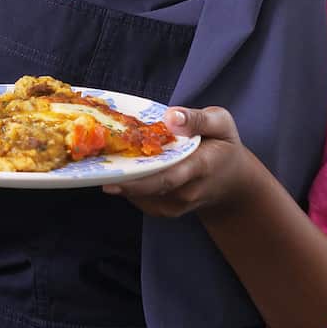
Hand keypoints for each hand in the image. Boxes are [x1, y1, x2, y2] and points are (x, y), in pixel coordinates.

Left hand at [101, 106, 271, 219]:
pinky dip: (125, 184)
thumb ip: (198, 119)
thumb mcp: (221, 123)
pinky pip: (139, 198)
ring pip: (139, 195)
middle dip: (120, 181)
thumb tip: (171, 117)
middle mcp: (187, 192)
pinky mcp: (163, 210)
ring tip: (101, 162)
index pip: (168, 177)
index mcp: (201, 167)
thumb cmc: (223, 146)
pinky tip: (116, 167)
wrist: (233, 183)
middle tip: (94, 169)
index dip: (139, 179)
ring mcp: (175, 205)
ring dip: (119, 179)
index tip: (114, 177)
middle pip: (148, 189)